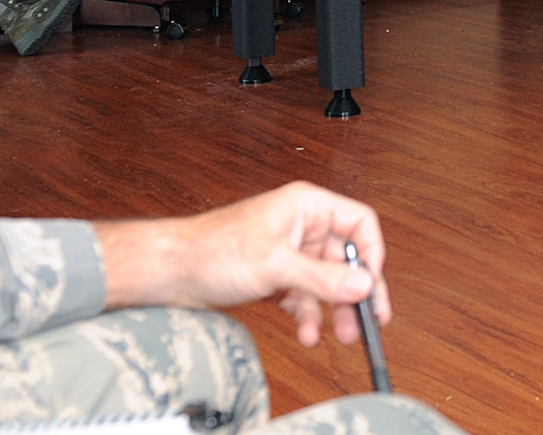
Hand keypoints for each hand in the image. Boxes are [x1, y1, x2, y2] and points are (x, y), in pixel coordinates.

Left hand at [97, 181, 388, 348]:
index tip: (371, 284)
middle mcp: (302, 226)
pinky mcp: (276, 275)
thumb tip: (364, 284)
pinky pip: (305, 296)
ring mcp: (290, 252)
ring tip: (340, 335)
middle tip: (369, 319)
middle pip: (346, 258)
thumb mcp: (275, 264)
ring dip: (334, 309)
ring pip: (327, 282)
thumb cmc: (212, 249)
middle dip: (355, 291)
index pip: (358, 222)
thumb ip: (323, 277)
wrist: (172, 272)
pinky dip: (308, 315)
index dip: (371, 253)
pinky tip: (306, 333)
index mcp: (306, 206)